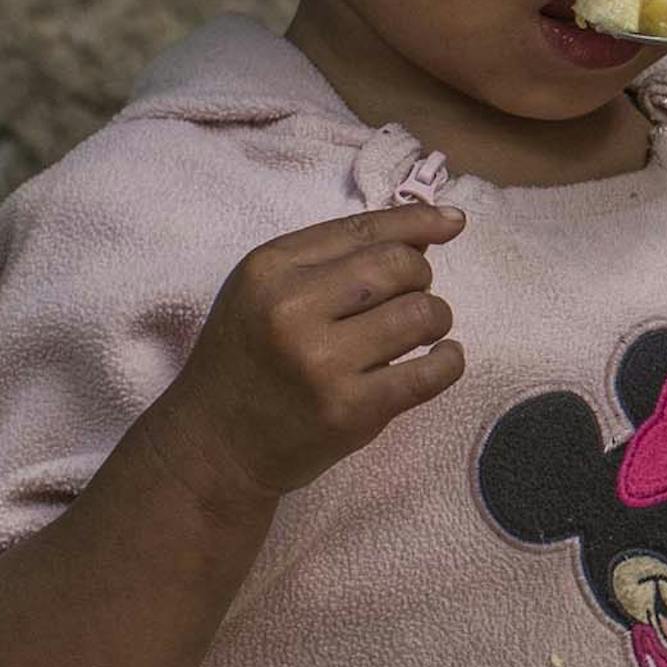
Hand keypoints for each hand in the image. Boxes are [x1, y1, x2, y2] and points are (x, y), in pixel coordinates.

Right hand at [150, 203, 468, 498]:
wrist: (214, 445)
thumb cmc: (246, 361)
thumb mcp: (263, 293)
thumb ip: (330, 261)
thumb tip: (422, 237)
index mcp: (269, 268)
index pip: (362, 230)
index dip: (417, 221)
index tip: (452, 222)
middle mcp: (292, 308)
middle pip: (398, 266)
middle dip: (421, 277)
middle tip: (410, 298)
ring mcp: (322, 362)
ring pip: (421, 314)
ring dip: (436, 318)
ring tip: (419, 332)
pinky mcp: (350, 410)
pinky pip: (430, 373)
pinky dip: (449, 361)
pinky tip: (441, 358)